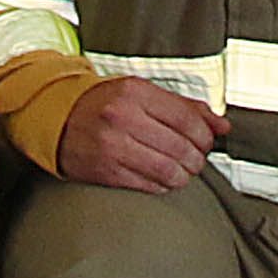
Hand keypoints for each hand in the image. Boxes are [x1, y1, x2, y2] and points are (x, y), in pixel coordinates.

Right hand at [56, 72, 220, 193]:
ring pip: (168, 170)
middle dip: (196, 158)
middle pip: (181, 146)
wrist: (56, 120)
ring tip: (180, 171)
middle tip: (195, 159)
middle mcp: (123, 117)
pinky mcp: (106, 171)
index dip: (204, 135)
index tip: (206, 141)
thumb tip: (221, 125)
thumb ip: (184, 107)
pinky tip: (161, 178)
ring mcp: (113, 145)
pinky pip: (148, 185)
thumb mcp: (141, 94)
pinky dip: (162, 185)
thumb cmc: (103, 105)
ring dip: (182, 175)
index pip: (186, 118)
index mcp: (134, 92)